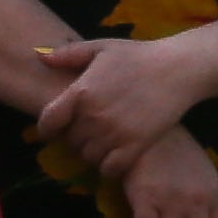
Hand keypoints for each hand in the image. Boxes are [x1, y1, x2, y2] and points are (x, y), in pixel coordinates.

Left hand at [33, 33, 209, 174]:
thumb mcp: (102, 47)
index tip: (56, 128)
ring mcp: (114, 134)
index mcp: (81, 92)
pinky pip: (110, 169)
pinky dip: (109, 166)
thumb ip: (68, 54)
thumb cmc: (138, 55)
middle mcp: (93, 117)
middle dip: (77, 137)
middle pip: (71, 142)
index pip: (48, 123)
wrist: (178, 69)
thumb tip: (39, 57)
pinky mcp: (134, 147)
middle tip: (91, 129)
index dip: (48, 129)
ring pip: (88, 157)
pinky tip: (116, 154)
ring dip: (93, 152)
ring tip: (105, 140)